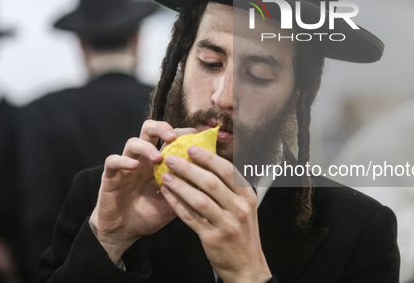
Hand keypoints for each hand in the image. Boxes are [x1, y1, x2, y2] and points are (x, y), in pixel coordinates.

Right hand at [89, 120, 195, 263]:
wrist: (126, 232)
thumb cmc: (151, 213)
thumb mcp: (175, 200)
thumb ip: (187, 187)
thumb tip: (212, 178)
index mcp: (159, 161)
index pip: (170, 137)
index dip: (183, 133)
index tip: (196, 136)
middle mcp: (143, 159)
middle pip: (149, 129)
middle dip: (162, 127)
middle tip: (173, 137)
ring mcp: (126, 166)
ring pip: (132, 142)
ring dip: (146, 147)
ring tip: (157, 157)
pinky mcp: (110, 176)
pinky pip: (113, 161)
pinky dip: (123, 160)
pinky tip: (134, 166)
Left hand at [159, 145, 271, 282]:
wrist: (247, 266)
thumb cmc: (242, 233)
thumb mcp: (245, 207)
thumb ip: (230, 188)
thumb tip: (207, 164)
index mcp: (247, 196)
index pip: (228, 171)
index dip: (208, 157)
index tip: (192, 148)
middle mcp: (239, 208)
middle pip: (211, 182)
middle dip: (189, 168)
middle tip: (172, 158)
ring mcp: (226, 224)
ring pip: (199, 199)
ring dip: (179, 185)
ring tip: (165, 175)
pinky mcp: (212, 237)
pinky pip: (190, 217)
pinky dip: (177, 204)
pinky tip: (168, 194)